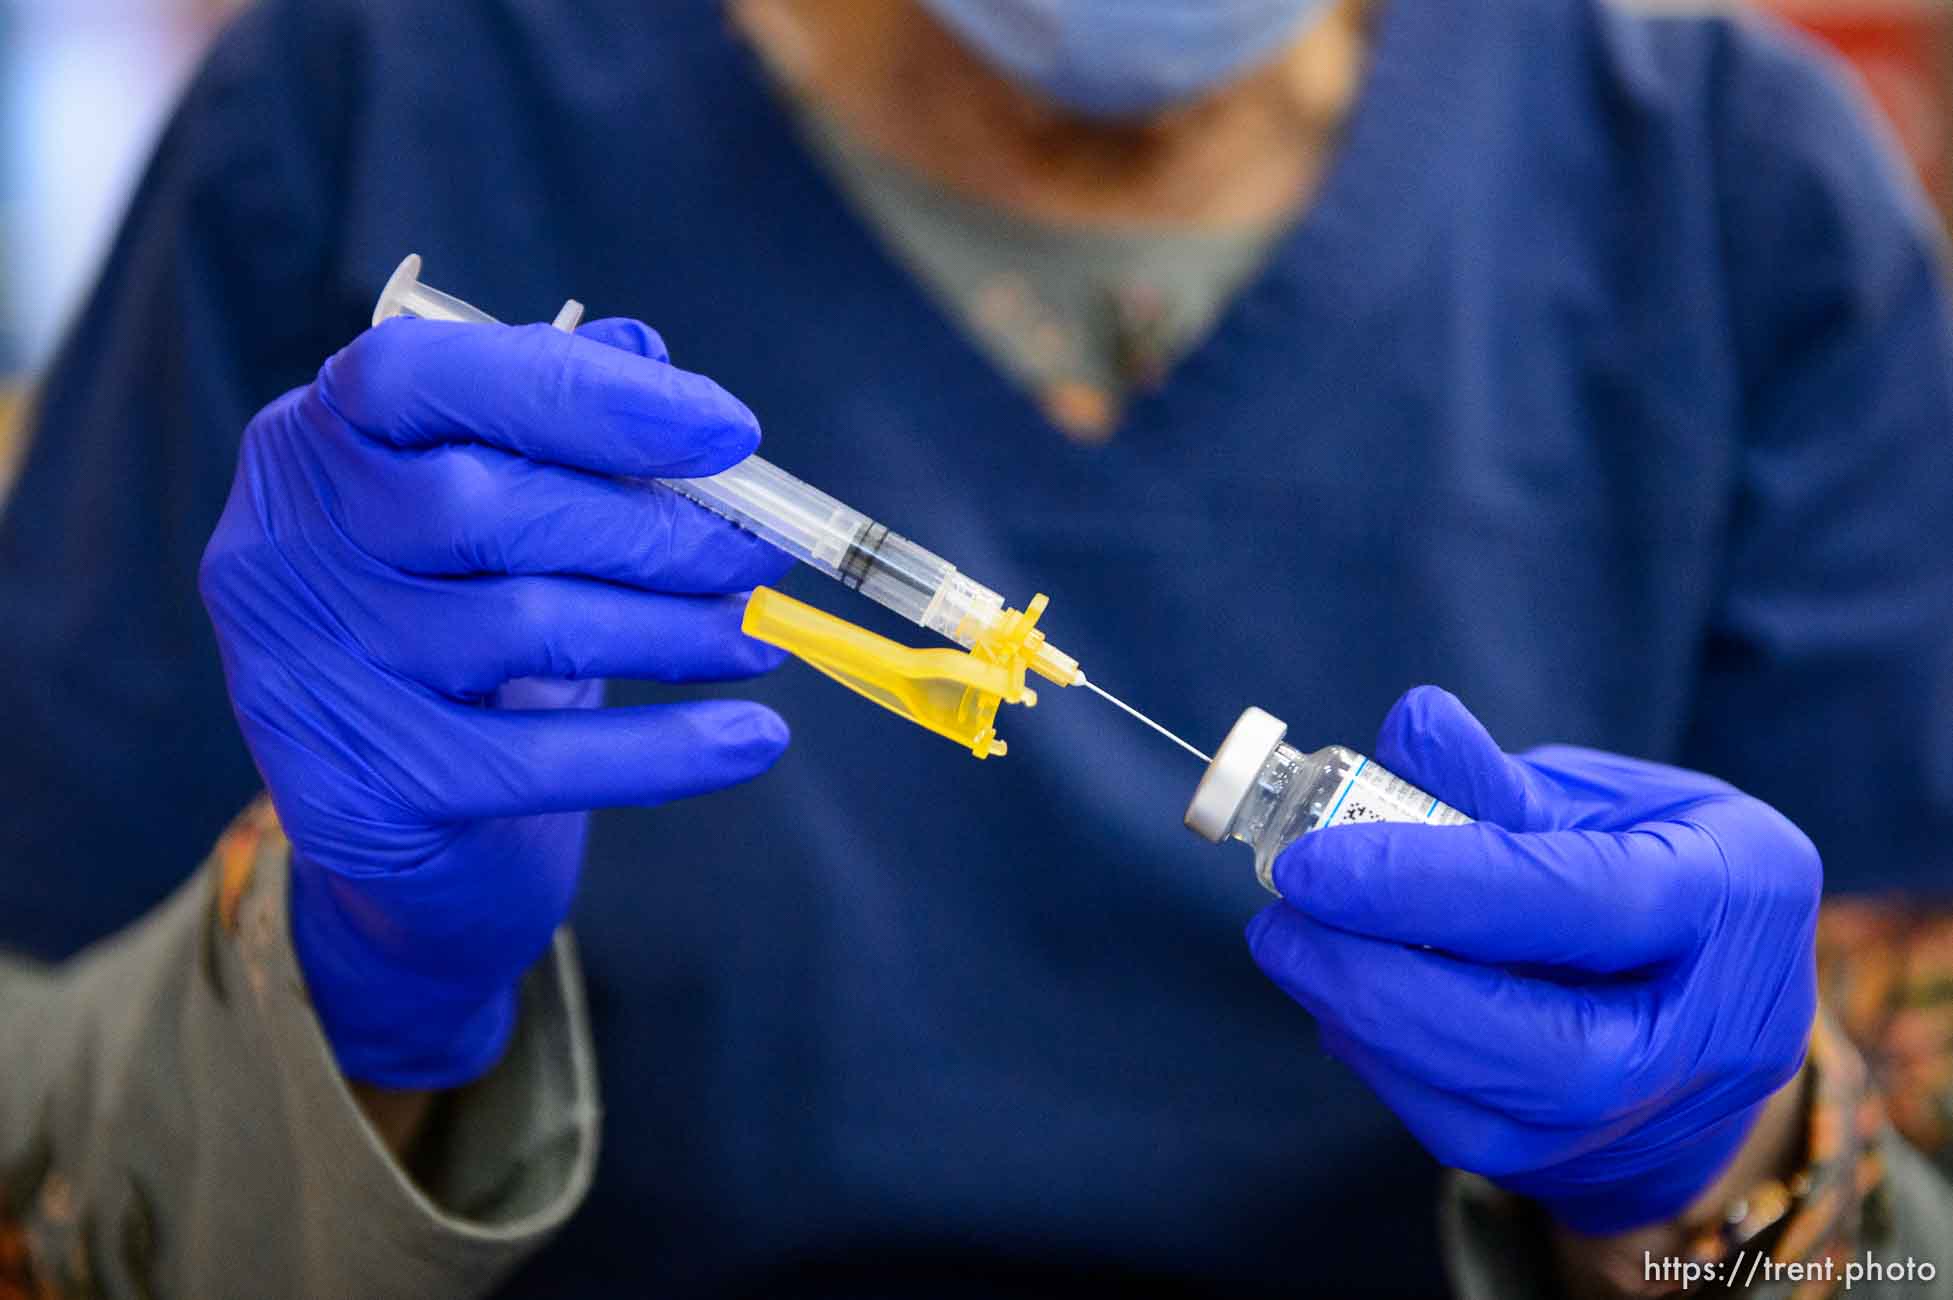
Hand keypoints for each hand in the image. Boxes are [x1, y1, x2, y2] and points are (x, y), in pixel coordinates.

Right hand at [201, 317, 793, 1088]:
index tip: (728, 430)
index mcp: (317, 437)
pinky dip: (665, 749)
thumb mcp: (496, 510)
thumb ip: (552, 421)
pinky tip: (752, 739)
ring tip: (756, 637)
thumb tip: (645, 355)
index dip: (586, 393)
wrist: (396, 827)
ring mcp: (305, 670)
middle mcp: (287, 543)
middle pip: (488, 508)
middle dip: (654, 531)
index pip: (424, 374)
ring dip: (672, 632)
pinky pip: (536, 760)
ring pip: (525, 629)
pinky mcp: (351, 789)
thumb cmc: (461, 628)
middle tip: (757, 557)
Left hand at [1247, 687, 1819, 1233]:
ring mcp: (1654, 1115)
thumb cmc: (1650, 863)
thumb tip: (1409, 727)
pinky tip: (1340, 1001)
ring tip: (1298, 951)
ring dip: (1370, 1029)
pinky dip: (1383, 1064)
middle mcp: (1717, 1029)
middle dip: (1389, 986)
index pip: (1582, 901)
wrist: (1713, 1003)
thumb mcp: (1603, 794)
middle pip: (1551, 1048)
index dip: (1435, 886)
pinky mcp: (1582, 1162)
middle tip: (1282, 924)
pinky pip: (1464, 1133)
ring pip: (1499, 1112)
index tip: (1314, 864)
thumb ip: (1500, 778)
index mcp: (1734, 893)